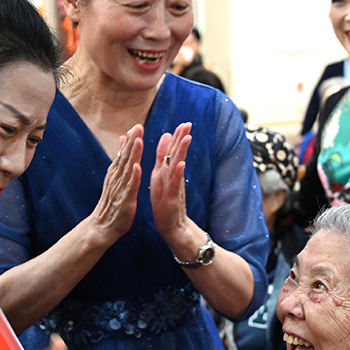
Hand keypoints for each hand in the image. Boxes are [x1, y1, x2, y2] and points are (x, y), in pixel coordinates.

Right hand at [90, 124, 143, 247]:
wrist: (102, 227)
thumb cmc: (111, 204)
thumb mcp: (115, 180)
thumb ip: (119, 161)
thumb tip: (122, 141)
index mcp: (116, 174)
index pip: (124, 154)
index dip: (131, 140)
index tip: (137, 125)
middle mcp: (117, 179)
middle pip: (125, 157)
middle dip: (132, 142)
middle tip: (139, 126)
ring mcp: (120, 189)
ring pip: (128, 169)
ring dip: (133, 155)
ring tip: (138, 141)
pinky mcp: (125, 201)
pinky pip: (130, 187)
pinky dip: (133, 177)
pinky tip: (137, 167)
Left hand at [149, 123, 193, 245]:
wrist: (171, 226)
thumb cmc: (165, 202)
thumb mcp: (160, 176)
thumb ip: (163, 157)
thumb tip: (166, 136)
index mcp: (165, 171)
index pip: (171, 150)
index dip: (177, 136)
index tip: (183, 123)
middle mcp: (171, 176)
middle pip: (177, 154)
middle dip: (182, 138)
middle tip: (188, 124)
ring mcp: (173, 186)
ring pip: (177, 166)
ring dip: (181, 152)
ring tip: (187, 138)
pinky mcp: (172, 198)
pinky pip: (174, 184)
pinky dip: (177, 174)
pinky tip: (181, 164)